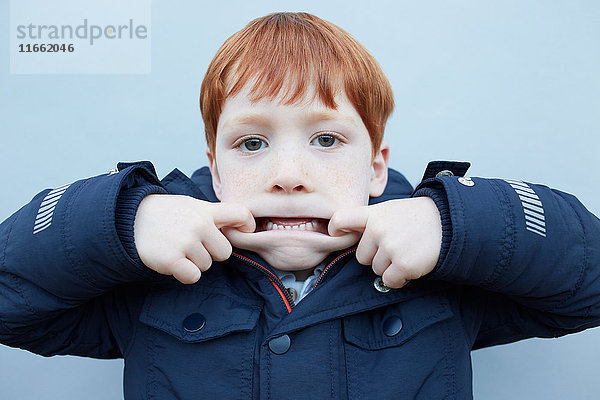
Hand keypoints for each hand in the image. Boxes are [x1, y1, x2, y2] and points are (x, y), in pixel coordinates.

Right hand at [133, 195, 254, 283]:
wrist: (129, 218)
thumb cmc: (166, 214)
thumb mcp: (191, 205)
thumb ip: (214, 215)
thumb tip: (240, 226)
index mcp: (206, 210)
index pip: (241, 214)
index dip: (247, 225)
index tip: (242, 231)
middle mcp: (199, 225)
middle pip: (225, 252)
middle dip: (212, 253)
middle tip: (195, 245)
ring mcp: (186, 243)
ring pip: (207, 265)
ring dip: (195, 262)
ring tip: (179, 249)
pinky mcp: (172, 260)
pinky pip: (193, 276)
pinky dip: (186, 274)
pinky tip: (176, 263)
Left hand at [328, 197, 441, 287]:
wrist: (449, 222)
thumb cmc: (417, 218)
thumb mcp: (390, 211)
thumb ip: (368, 221)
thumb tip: (341, 234)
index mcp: (373, 214)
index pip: (341, 219)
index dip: (335, 229)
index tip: (335, 233)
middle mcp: (378, 230)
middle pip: (361, 257)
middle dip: (376, 257)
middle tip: (396, 246)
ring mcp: (390, 247)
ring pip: (376, 270)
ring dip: (390, 267)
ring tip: (407, 252)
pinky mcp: (403, 265)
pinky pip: (390, 281)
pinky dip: (399, 278)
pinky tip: (411, 264)